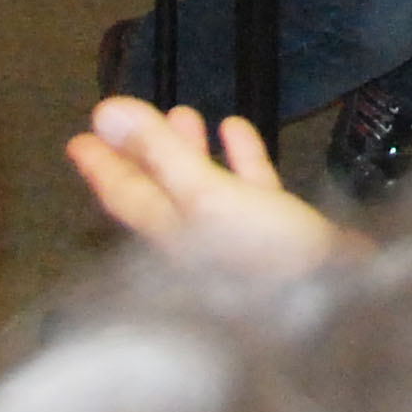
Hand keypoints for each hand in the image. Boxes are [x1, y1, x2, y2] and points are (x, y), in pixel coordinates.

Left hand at [67, 97, 344, 275]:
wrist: (332, 300)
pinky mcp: (273, 232)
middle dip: (140, 154)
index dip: (101, 165)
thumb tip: (105, 114)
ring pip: (200, 185)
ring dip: (188, 149)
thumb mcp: (206, 194)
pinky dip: (238, 157)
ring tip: (182, 112)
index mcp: (170, 234)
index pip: (123, 195)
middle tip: (120, 124)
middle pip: (156, 189)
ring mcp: (234, 236)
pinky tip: (235, 130)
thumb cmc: (264, 254)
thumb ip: (159, 152)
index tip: (78, 140)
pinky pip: (247, 186)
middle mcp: (195, 238)